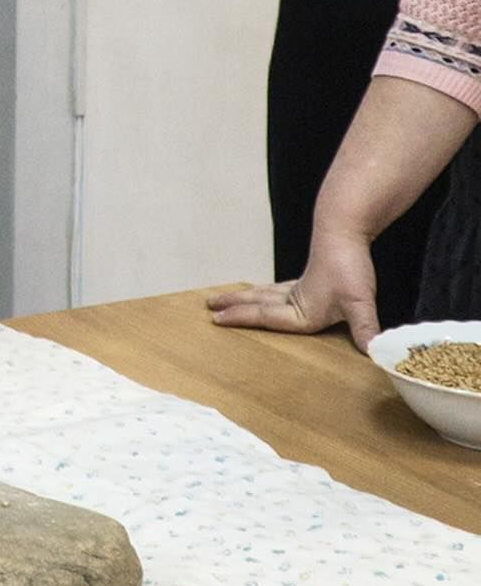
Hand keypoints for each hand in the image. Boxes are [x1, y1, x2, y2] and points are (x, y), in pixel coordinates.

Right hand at [205, 228, 379, 349]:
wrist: (344, 229)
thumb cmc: (348, 265)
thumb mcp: (359, 302)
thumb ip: (365, 330)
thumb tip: (376, 356)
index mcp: (301, 310)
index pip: (264, 317)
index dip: (240, 318)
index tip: (216, 320)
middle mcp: (295, 299)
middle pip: (257, 302)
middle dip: (233, 305)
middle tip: (209, 304)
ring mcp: (301, 286)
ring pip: (265, 293)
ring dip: (245, 296)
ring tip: (226, 297)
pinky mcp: (310, 277)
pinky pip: (279, 288)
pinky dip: (265, 290)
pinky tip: (268, 291)